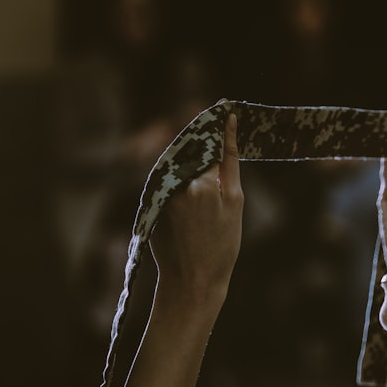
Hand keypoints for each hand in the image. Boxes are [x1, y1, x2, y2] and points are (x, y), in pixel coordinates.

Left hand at [149, 112, 242, 299]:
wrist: (192, 280)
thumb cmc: (221, 246)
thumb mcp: (234, 203)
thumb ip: (229, 162)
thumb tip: (227, 127)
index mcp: (201, 183)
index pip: (208, 140)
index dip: (216, 122)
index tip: (225, 106)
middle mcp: (177, 183)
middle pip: (189, 145)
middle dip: (202, 134)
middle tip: (220, 121)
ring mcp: (160, 191)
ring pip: (177, 159)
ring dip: (191, 150)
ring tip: (209, 146)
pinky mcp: (151, 200)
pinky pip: (168, 175)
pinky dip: (181, 168)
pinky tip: (194, 169)